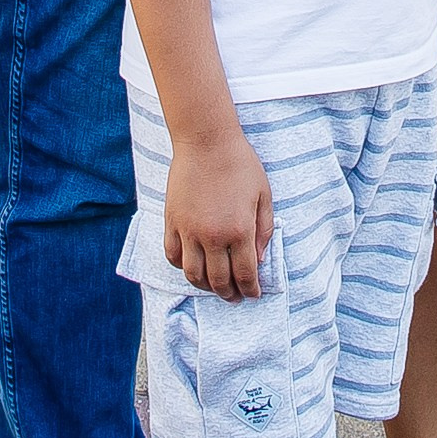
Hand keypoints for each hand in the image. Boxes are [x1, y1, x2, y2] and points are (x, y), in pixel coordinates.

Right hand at [166, 127, 273, 299]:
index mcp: (239, 230)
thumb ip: (264, 230)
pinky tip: (193, 266)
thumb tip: (259, 260)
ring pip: (193, 274)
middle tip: (235, 297)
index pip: (245, 274)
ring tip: (214, 287)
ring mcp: (189, 230)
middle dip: (230, 294)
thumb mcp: (264, 195)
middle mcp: (213, 236)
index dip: (251, 289)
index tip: (254, 294)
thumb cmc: (239, 163)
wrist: (206, 140)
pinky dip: (182, 267)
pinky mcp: (172, 221)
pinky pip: (173, 255)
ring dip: (205, 287)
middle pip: (219, 280)